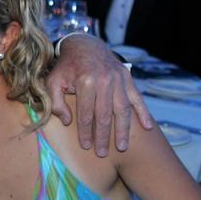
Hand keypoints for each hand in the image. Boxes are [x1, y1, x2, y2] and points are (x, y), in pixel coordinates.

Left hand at [47, 34, 152, 156]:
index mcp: (85, 82)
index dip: (86, 132)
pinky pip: (137, 98)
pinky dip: (143, 112)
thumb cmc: (66, 67)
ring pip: (123, 109)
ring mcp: (118, 79)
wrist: (84, 46)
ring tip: (122, 147)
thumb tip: (67, 121)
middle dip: (104, 137)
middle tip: (103, 153)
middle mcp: (104, 81)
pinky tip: (147, 127)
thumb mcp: (53, 81)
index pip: (86, 114)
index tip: (85, 146)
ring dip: (123, 130)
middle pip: (105, 115)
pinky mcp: (127, 78)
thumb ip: (55, 102)